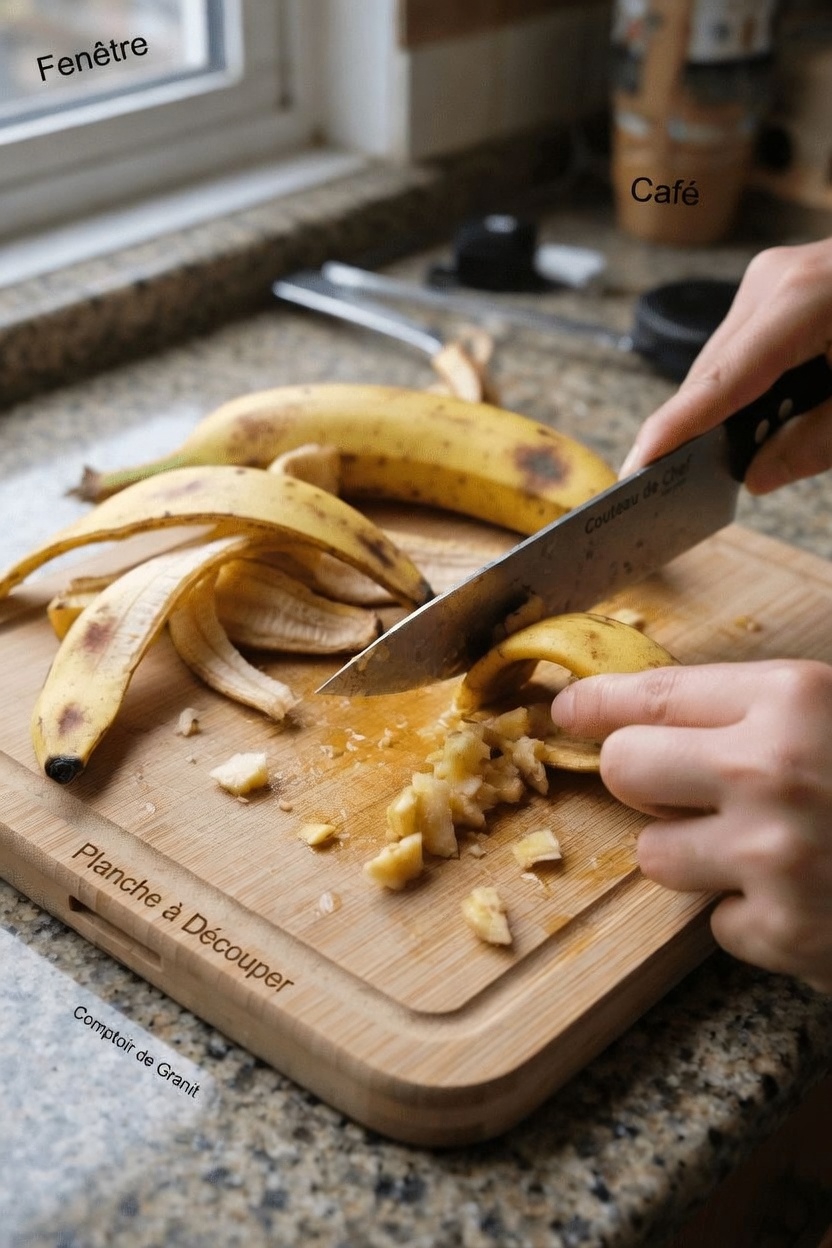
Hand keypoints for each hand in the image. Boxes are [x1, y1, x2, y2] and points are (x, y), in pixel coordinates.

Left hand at [551, 660, 831, 992]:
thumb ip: (764, 707)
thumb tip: (657, 709)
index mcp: (793, 699)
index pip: (651, 693)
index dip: (596, 702)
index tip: (565, 710)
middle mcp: (771, 770)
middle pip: (624, 769)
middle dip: (642, 779)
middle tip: (680, 787)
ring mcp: (773, 857)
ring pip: (654, 855)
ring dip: (695, 856)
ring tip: (767, 850)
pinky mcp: (784, 934)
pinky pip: (715, 924)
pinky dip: (750, 918)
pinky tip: (806, 900)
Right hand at [620, 239, 831, 492]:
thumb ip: (815, 443)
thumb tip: (756, 476)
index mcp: (799, 302)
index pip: (718, 382)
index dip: (674, 430)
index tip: (638, 468)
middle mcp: (773, 281)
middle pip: (713, 373)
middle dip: (707, 428)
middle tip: (703, 484)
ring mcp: (774, 276)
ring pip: (726, 360)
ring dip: (735, 407)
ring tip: (770, 439)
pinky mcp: (781, 282)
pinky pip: (746, 344)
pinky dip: (753, 383)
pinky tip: (777, 407)